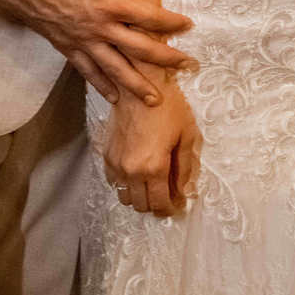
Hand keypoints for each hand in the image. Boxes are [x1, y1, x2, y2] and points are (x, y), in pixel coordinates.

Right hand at [0, 0, 192, 107]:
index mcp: (111, 3)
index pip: (149, 18)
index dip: (172, 23)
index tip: (189, 26)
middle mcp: (100, 28)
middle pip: (138, 49)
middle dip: (165, 59)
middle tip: (187, 67)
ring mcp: (84, 42)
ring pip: (115, 69)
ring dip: (137, 85)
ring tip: (155, 100)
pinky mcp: (68, 49)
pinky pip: (89, 72)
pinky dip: (103, 86)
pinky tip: (114, 98)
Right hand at [105, 84, 199, 216]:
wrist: (140, 85)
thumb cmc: (168, 106)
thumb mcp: (186, 136)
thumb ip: (185, 168)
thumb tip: (183, 191)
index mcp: (153, 167)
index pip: (160, 203)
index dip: (170, 209)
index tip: (177, 206)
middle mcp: (131, 170)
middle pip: (141, 205)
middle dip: (156, 205)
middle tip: (167, 196)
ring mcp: (117, 164)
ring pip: (125, 197)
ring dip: (139, 197)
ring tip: (152, 186)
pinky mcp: (108, 155)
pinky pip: (114, 182)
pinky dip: (125, 184)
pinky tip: (138, 174)